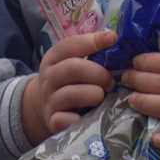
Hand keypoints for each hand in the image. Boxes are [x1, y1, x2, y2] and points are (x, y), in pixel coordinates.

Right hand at [22, 30, 116, 144]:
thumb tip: (114, 38)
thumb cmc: (69, 79)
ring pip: (72, 94)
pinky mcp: (53, 121)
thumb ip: (91, 52)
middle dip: (99, 73)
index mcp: (54, 58)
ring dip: (95, 94)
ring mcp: (50, 99)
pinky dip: (81, 118)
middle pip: (74, 68)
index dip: (93, 41)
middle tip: (111, 81)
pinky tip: (91, 115)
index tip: (113, 39)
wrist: (45, 105)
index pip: (71, 45)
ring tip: (102, 96)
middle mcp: (49, 77)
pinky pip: (66, 120)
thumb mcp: (74, 61)